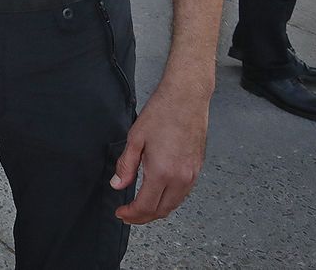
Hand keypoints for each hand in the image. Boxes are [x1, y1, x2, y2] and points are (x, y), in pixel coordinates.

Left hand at [110, 84, 209, 224]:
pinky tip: (158, 194)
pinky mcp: (197, 168)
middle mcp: (180, 178)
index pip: (146, 207)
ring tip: (141, 207)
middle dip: (142, 217)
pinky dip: (169, 200)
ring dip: (157, 210)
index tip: (121, 213)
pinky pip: (183, 194)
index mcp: (162, 172)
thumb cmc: (162, 113)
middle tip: (128, 215)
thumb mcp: (135, 139)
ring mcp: (192, 175)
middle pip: (161, 211)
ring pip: (174, 205)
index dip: (131, 215)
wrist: (187, 98)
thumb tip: (117, 184)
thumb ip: (125, 165)